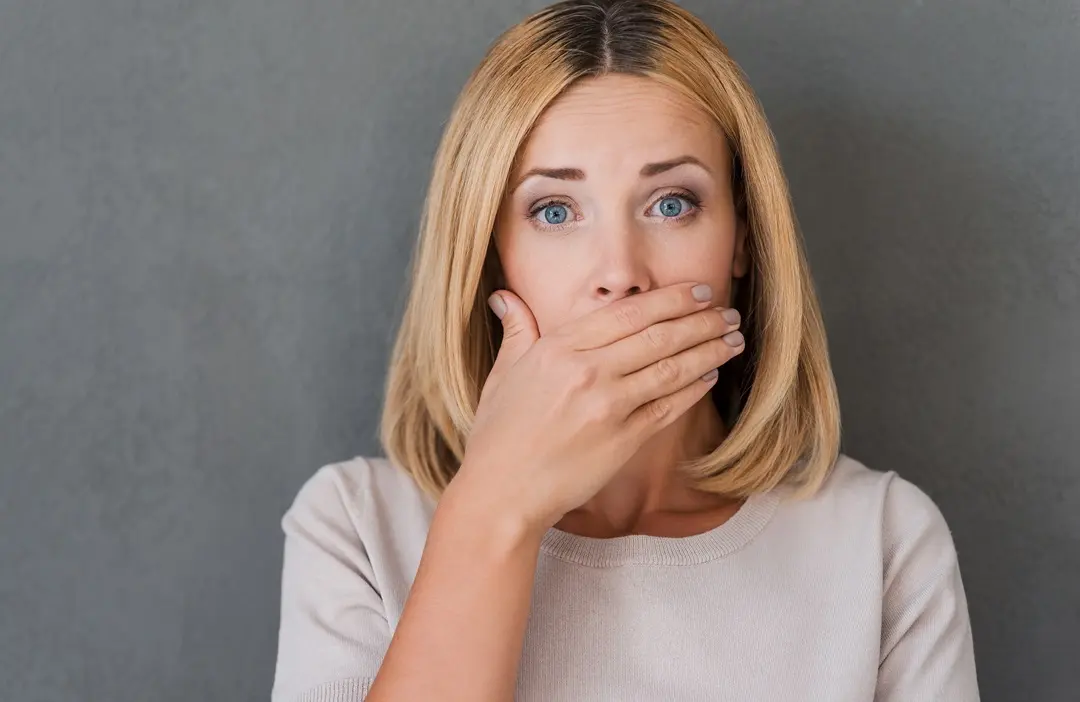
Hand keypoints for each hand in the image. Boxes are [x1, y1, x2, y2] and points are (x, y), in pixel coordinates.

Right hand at [451, 282, 745, 533]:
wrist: (502, 493)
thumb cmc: (498, 435)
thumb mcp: (502, 374)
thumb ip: (517, 331)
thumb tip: (505, 297)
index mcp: (559, 348)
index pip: (627, 313)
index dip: (669, 299)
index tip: (697, 291)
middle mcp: (587, 371)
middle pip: (658, 335)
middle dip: (700, 320)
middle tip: (728, 310)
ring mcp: (608, 406)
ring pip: (671, 368)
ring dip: (708, 350)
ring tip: (733, 339)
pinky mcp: (623, 440)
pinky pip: (668, 407)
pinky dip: (694, 389)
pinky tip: (710, 376)